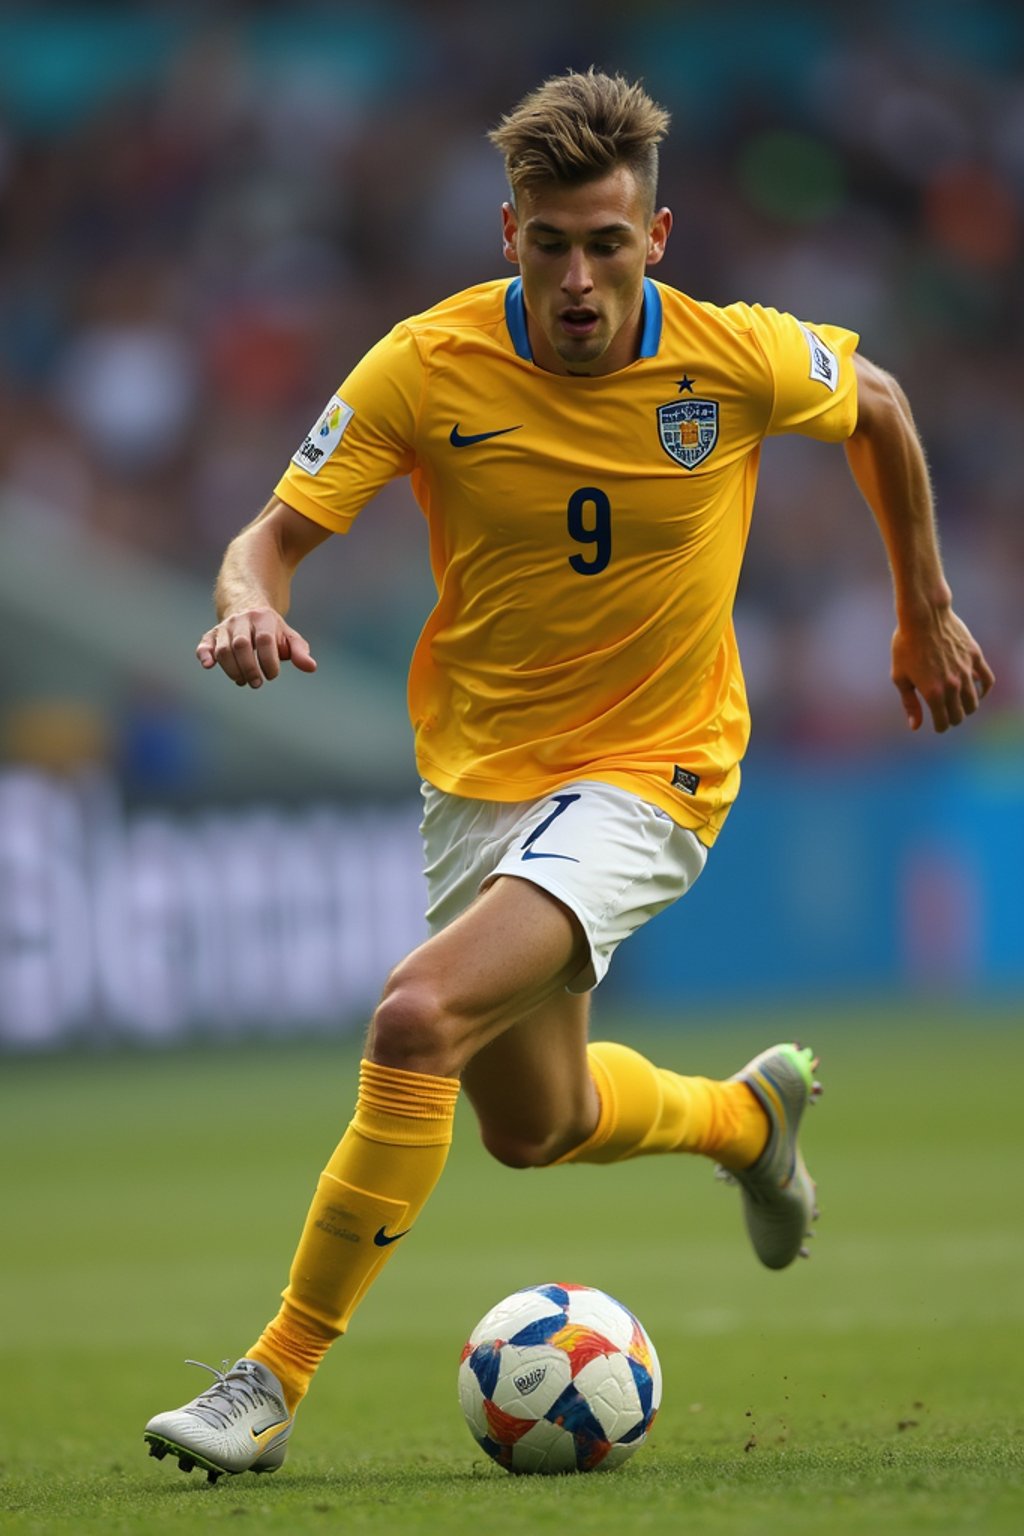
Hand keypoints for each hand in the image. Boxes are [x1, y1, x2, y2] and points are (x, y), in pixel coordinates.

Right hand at [196, 608, 317, 687]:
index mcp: (263, 619)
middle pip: (241, 644)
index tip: (273, 675)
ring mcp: (225, 627)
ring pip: (223, 648)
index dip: (268, 660)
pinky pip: (205, 643)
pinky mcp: (212, 635)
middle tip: (257, 683)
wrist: (248, 609)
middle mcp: (241, 620)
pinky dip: (204, 653)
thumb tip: (311, 668)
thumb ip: (299, 652)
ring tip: (243, 681)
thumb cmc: (272, 630)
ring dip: (232, 669)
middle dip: (249, 667)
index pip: (264, 640)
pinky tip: (208, 665)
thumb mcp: (289, 637)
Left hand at [891, 607, 993, 731]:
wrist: (923, 616)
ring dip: (967, 708)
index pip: (943, 722)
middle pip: (960, 715)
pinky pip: (987, 680)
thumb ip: (909, 703)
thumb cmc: (905, 645)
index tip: (938, 724)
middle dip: (953, 719)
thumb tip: (916, 726)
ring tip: (959, 705)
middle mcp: (952, 685)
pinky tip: (978, 692)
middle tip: (947, 715)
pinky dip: (984, 690)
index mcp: (932, 693)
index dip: (940, 727)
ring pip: (974, 702)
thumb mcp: (900, 676)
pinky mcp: (975, 657)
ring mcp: (966, 671)